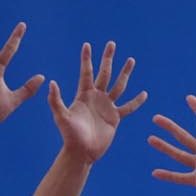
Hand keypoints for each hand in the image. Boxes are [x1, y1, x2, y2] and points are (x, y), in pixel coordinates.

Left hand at [47, 41, 145, 164]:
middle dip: (108, 58)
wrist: (82, 152)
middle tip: (111, 44)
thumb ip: (56, 100)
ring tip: (131, 59)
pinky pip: (128, 107)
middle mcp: (96, 97)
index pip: (86, 72)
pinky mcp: (115, 117)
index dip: (87, 59)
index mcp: (83, 95)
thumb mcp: (61, 117)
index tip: (87, 44)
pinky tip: (144, 94)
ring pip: (118, 85)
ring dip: (124, 73)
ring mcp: (107, 106)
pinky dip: (136, 101)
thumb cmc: (69, 135)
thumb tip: (51, 82)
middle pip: (104, 73)